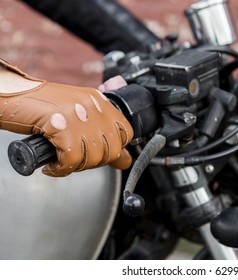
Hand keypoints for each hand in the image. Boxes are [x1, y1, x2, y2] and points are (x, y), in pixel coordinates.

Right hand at [0, 59, 132, 176]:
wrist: (13, 94)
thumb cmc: (42, 105)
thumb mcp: (78, 111)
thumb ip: (102, 131)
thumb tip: (125, 158)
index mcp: (99, 101)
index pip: (126, 133)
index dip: (116, 149)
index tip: (103, 155)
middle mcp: (93, 106)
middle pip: (111, 150)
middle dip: (94, 162)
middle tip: (76, 159)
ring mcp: (79, 116)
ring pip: (93, 157)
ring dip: (76, 166)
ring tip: (62, 160)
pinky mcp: (63, 127)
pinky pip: (71, 160)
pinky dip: (60, 168)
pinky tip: (52, 165)